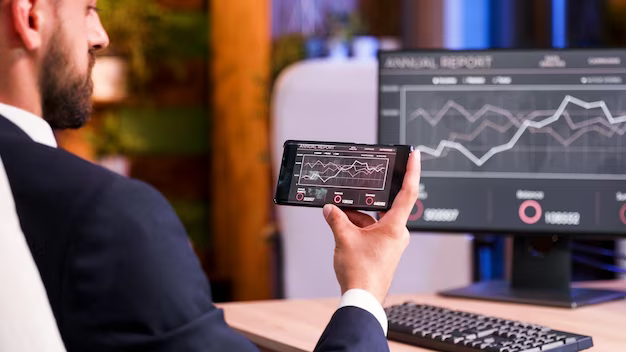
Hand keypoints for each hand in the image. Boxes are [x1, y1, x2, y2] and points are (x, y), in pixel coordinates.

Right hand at [323, 151, 420, 303]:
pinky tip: (341, 227)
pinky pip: (371, 231)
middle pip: (382, 207)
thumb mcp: (344, 239)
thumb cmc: (361, 273)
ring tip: (338, 215)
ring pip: (373, 220)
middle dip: (364, 201)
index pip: (408, 192)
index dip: (412, 171)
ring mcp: (391, 243)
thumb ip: (337, 219)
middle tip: (354, 192)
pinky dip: (357, 227)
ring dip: (356, 217)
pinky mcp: (383, 250)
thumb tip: (330, 208)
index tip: (414, 155)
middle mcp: (397, 233)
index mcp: (395, 227)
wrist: (362, 298)